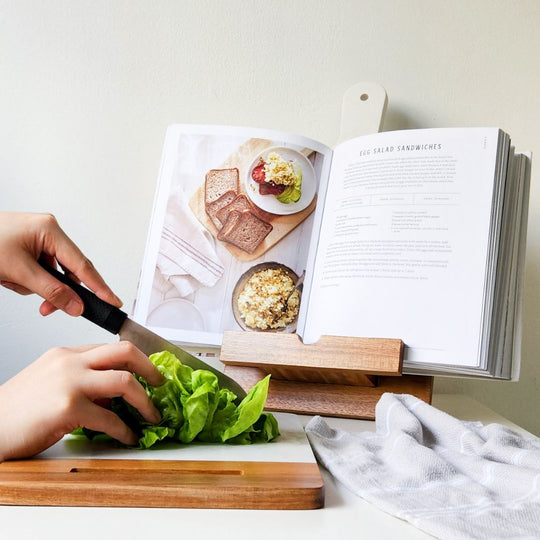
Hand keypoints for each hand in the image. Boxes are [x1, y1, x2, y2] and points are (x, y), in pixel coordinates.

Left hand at [0, 212, 121, 315]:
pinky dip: (26, 280)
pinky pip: (38, 270)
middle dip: (53, 289)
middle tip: (48, 307)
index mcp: (50, 230)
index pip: (82, 265)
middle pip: (66, 270)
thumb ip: (51, 291)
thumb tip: (75, 305)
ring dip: (33, 285)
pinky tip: (10, 278)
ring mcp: (37, 238)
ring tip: (10, 281)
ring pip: (50, 273)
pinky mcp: (27, 246)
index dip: (99, 286)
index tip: (113, 301)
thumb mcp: (18, 271)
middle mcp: (48, 232)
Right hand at [0, 342, 164, 460]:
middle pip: (125, 352)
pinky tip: (128, 437)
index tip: (151, 373)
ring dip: (145, 401)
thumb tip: (114, 395)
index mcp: (67, 354)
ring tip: (151, 415)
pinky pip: (110, 418)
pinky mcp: (67, 408)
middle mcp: (70, 361)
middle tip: (160, 384)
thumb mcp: (51, 382)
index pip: (112, 347)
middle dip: (151, 369)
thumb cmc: (18, 410)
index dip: (138, 360)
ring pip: (125, 381)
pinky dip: (125, 430)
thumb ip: (83, 380)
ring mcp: (70, 382)